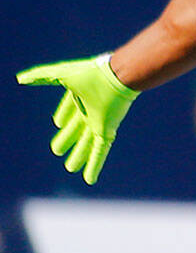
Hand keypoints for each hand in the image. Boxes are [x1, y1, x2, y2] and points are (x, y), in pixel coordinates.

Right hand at [17, 54, 136, 184]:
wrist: (116, 77)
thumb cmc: (91, 73)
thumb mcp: (61, 75)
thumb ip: (41, 76)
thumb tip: (21, 79)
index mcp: (80, 96)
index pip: (70, 109)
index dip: (63, 116)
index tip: (58, 123)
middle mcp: (89, 110)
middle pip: (76, 128)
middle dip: (67, 139)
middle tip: (57, 150)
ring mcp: (99, 122)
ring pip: (86, 144)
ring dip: (79, 156)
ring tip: (70, 168)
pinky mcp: (106, 131)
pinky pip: (99, 152)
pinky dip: (94, 165)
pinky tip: (90, 179)